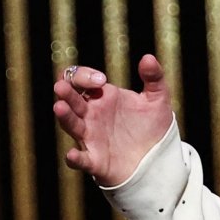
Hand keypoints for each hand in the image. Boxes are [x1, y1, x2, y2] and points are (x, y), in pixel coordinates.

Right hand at [52, 54, 173, 186]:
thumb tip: (148, 57)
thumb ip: (154, 77)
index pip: (80, 80)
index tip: (101, 80)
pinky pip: (81, 160)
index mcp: (102, 97)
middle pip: (70, 100)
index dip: (85, 76)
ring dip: (65, 117)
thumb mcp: (157, 99)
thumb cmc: (153, 127)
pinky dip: (75, 158)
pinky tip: (72, 155)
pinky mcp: (96, 161)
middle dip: (66, 92)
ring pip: (71, 125)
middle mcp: (92, 115)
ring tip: (60, 107)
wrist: (159, 159)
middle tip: (62, 86)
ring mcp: (91, 138)